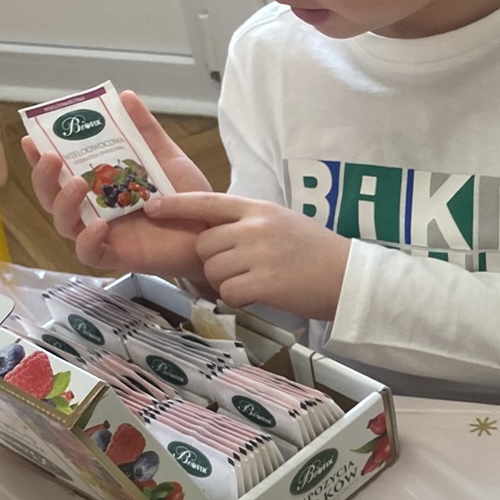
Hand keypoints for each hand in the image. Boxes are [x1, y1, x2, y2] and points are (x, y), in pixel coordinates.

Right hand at [21, 89, 213, 275]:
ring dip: (63, 203)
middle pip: (52, 197)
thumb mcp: (166, 157)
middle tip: (51, 158)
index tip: (32, 138)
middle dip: (43, 177)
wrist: (215, 229)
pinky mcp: (117, 255)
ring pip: (64, 224)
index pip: (61, 171)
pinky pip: (89, 254)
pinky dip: (88, 241)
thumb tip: (126, 96)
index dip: (40, 157)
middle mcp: (95, 208)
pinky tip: (99, 225)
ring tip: (79, 183)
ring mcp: (104, 234)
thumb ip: (145, 130)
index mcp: (100, 184)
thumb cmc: (187, 197)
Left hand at [143, 192, 351, 320]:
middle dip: (213, 260)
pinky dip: (239, 298)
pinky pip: (228, 293)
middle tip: (239, 268)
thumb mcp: (281, 222)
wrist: (348, 276)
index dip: (175, 205)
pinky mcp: (264, 282)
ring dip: (227, 282)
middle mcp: (255, 227)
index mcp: (258, 208)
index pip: (207, 201)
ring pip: (214, 270)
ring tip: (256, 281)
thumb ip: (248, 223)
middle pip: (205, 244)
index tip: (151, 208)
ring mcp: (259, 254)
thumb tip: (215, 231)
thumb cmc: (315, 252)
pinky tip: (261, 294)